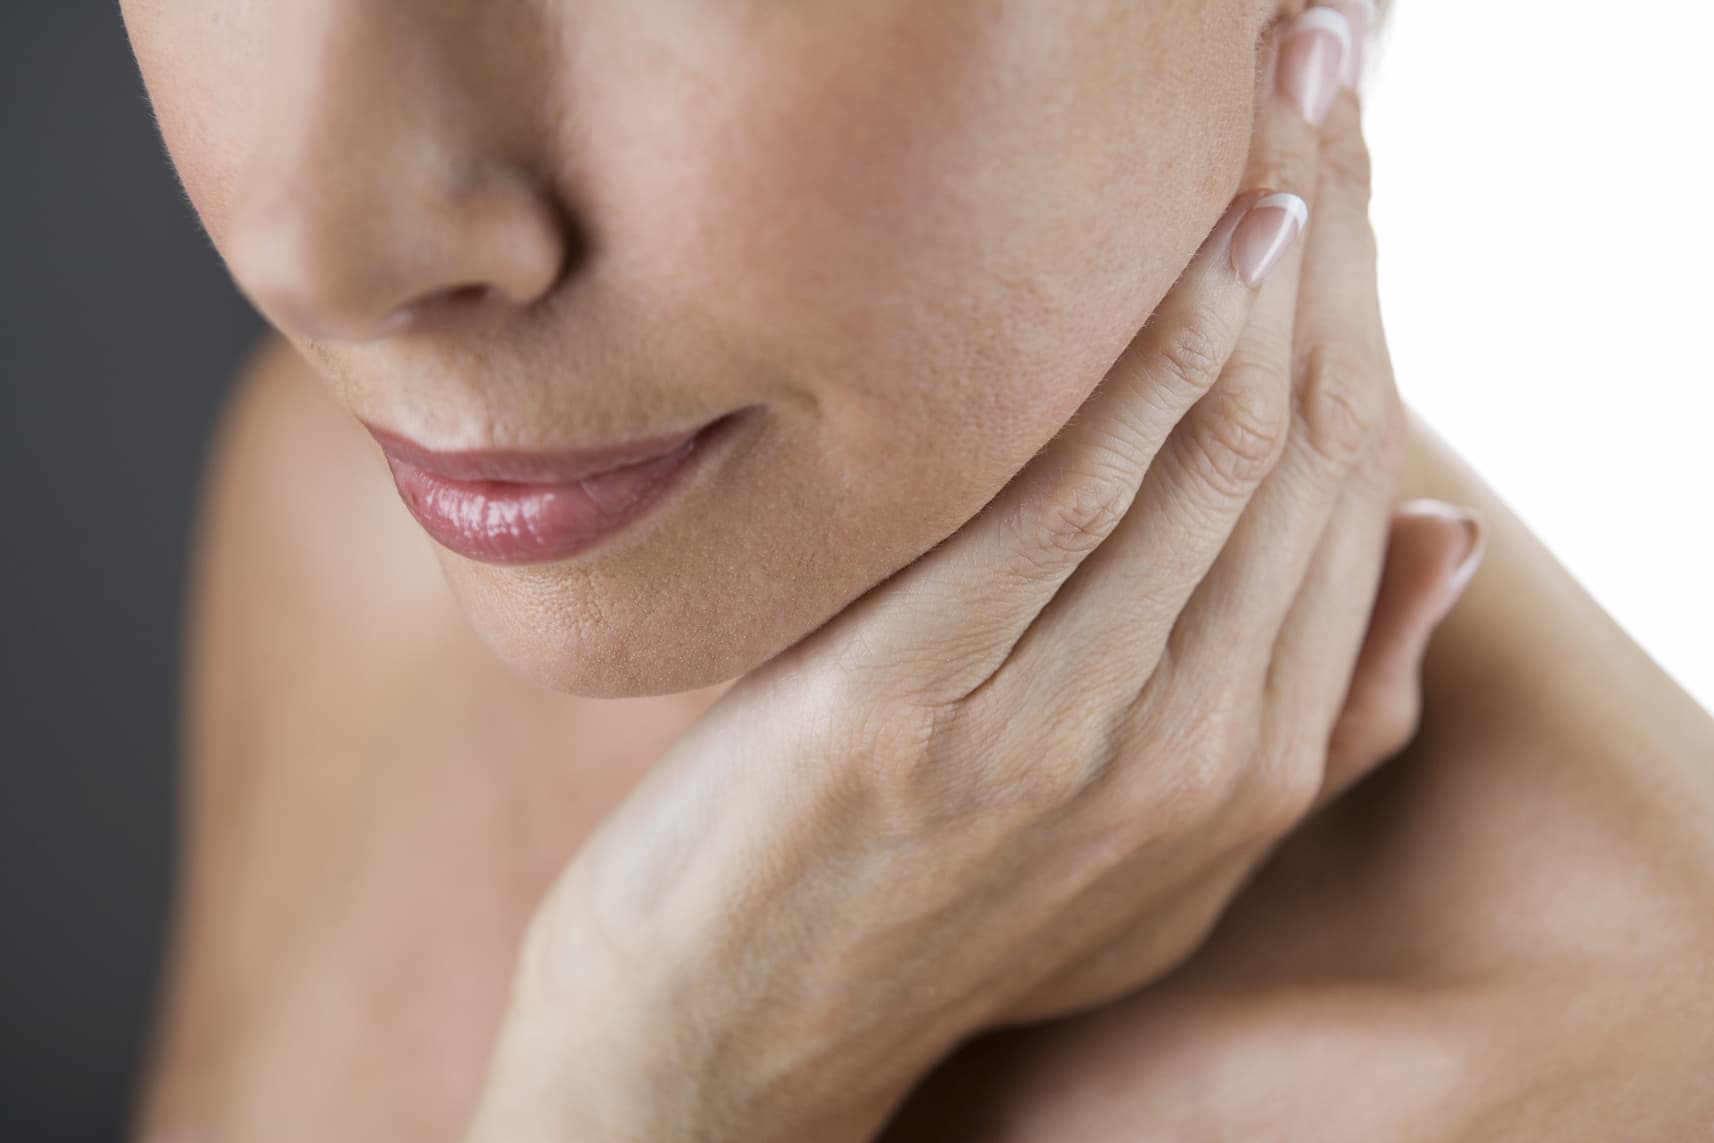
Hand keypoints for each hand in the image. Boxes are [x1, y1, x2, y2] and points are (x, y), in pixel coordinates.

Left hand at [464, 7, 1477, 1138]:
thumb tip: (1437, 534)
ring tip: (1281, 101)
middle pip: (1303, 450)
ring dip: (1262, 260)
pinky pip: (1062, 499)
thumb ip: (1309, 714)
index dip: (1373, 310)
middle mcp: (1186, 756)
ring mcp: (1056, 738)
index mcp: (1248, 776)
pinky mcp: (915, 711)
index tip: (1355, 167)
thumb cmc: (926, 918)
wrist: (722, 1050)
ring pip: (1213, 456)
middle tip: (1328, 71)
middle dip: (1338, 238)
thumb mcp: (1152, 856)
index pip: (1353, 499)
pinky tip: (1194, 244)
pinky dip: (1142, 358)